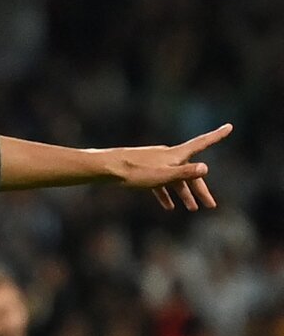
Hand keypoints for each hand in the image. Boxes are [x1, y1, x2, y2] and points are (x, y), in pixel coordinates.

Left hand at [113, 123, 232, 210]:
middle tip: (210, 205)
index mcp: (175, 154)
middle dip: (200, 188)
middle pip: (190, 171)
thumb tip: (205, 168)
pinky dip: (166, 193)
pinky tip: (168, 206)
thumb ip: (184, 173)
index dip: (217, 136)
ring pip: (175, 178)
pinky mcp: (145, 170)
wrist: (107, 169)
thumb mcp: (163, 175)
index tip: (229, 127)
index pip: (201, 143)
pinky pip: (160, 182)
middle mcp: (168, 155)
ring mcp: (156, 163)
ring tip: (192, 208)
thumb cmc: (135, 172)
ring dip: (184, 193)